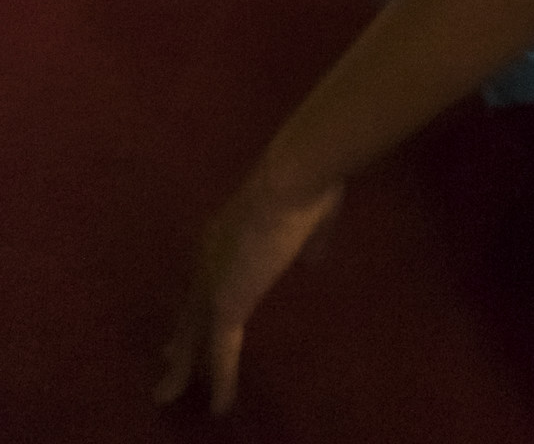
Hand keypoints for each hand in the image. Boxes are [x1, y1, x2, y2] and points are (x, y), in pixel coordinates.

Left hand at [155, 174, 343, 413]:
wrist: (290, 182)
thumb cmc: (302, 190)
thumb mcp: (309, 220)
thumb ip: (309, 243)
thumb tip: (313, 261)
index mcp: (224, 236)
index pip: (205, 276)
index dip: (198, 298)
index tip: (191, 316)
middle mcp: (208, 260)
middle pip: (188, 307)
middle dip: (179, 337)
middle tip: (166, 362)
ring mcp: (212, 283)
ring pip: (191, 335)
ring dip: (182, 367)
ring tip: (168, 394)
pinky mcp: (226, 305)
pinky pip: (221, 352)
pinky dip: (221, 380)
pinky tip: (220, 405)